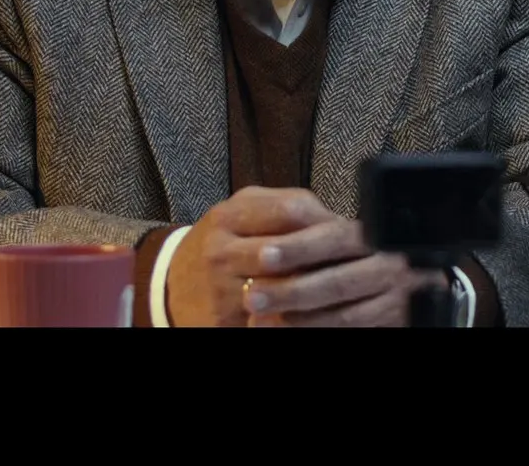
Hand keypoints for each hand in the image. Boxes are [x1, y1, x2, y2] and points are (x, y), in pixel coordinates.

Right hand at [165, 186, 337, 327]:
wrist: (173, 284)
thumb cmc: (224, 242)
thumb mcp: (246, 212)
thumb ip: (287, 207)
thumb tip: (336, 220)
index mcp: (228, 216)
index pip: (291, 211)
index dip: (326, 220)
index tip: (349, 230)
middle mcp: (221, 252)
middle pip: (290, 252)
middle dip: (326, 257)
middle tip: (355, 261)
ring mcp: (221, 290)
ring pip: (284, 289)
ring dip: (316, 288)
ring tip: (340, 287)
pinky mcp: (225, 321)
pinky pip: (272, 320)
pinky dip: (299, 316)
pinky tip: (317, 312)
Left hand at [241, 218, 448, 326]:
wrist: (399, 285)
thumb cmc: (358, 257)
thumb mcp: (343, 237)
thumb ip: (317, 232)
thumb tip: (266, 243)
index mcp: (377, 235)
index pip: (336, 236)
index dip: (299, 247)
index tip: (263, 255)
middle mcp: (392, 265)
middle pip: (339, 281)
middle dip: (292, 290)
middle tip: (252, 296)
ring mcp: (395, 299)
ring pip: (344, 315)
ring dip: (298, 320)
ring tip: (258, 321)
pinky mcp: (393, 322)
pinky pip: (353, 330)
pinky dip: (315, 333)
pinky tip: (284, 331)